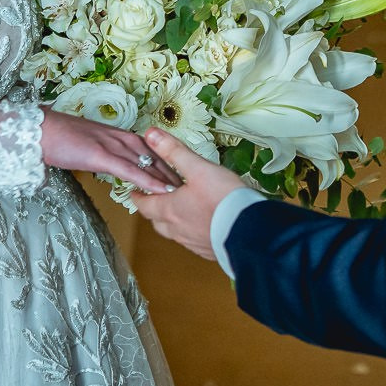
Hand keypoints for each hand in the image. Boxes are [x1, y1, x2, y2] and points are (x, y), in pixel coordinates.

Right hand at [38, 111, 184, 189]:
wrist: (38, 130)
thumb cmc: (57, 139)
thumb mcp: (85, 147)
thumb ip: (100, 155)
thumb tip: (105, 166)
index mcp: (116, 134)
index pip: (149, 148)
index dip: (166, 162)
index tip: (179, 174)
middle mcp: (119, 137)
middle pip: (155, 155)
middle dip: (173, 170)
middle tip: (190, 187)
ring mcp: (111, 145)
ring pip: (147, 162)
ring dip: (167, 178)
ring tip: (185, 193)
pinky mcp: (101, 156)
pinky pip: (130, 171)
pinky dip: (148, 181)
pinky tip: (161, 192)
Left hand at [133, 129, 247, 261]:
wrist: (249, 231)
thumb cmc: (222, 199)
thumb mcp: (197, 168)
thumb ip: (174, 151)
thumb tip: (151, 134)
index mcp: (169, 210)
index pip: (144, 205)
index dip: (138, 196)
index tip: (136, 191)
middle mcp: (177, 230)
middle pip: (157, 221)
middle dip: (154, 209)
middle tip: (157, 198)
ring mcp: (193, 243)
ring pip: (175, 233)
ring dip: (174, 222)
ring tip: (182, 209)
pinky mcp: (209, 250)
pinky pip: (193, 242)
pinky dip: (192, 232)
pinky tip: (203, 224)